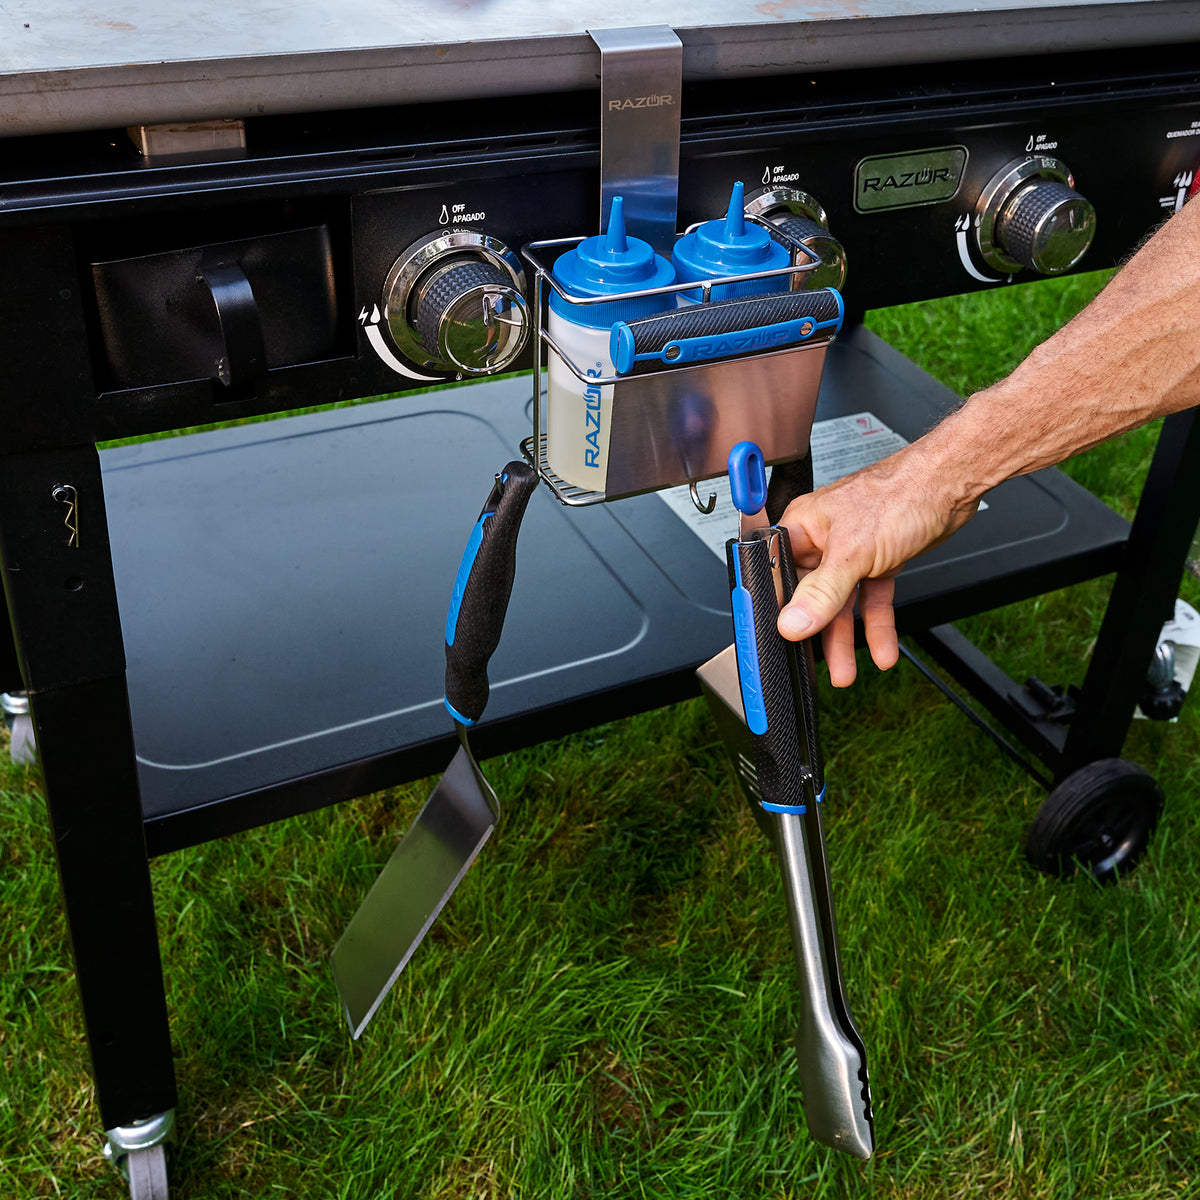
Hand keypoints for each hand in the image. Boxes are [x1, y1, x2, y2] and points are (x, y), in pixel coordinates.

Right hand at [776, 445, 978, 685]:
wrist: (950, 485)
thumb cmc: (900, 494)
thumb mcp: (853, 552)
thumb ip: (822, 592)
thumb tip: (792, 621)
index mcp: (802, 528)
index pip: (779, 577)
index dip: (779, 610)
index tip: (783, 640)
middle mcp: (823, 540)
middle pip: (811, 596)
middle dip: (819, 634)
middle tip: (819, 666)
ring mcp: (852, 552)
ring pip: (842, 603)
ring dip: (847, 637)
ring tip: (846, 670)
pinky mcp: (878, 560)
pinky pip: (871, 599)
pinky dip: (876, 623)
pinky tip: (882, 647)